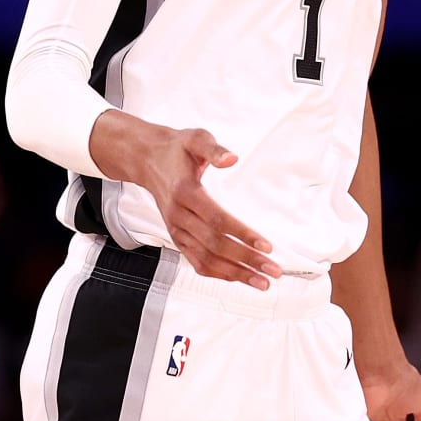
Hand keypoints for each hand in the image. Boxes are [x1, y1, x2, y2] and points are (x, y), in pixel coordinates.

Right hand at [93, 114, 278, 288]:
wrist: (148, 160)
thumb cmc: (176, 150)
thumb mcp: (195, 138)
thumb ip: (214, 149)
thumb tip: (231, 159)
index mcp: (184, 192)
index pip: (216, 219)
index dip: (242, 234)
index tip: (265, 245)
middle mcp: (178, 215)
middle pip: (214, 244)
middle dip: (246, 259)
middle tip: (272, 269)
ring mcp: (176, 229)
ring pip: (206, 258)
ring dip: (235, 273)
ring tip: (262, 281)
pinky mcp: (177, 237)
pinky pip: (196, 261)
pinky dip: (218, 273)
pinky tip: (239, 277)